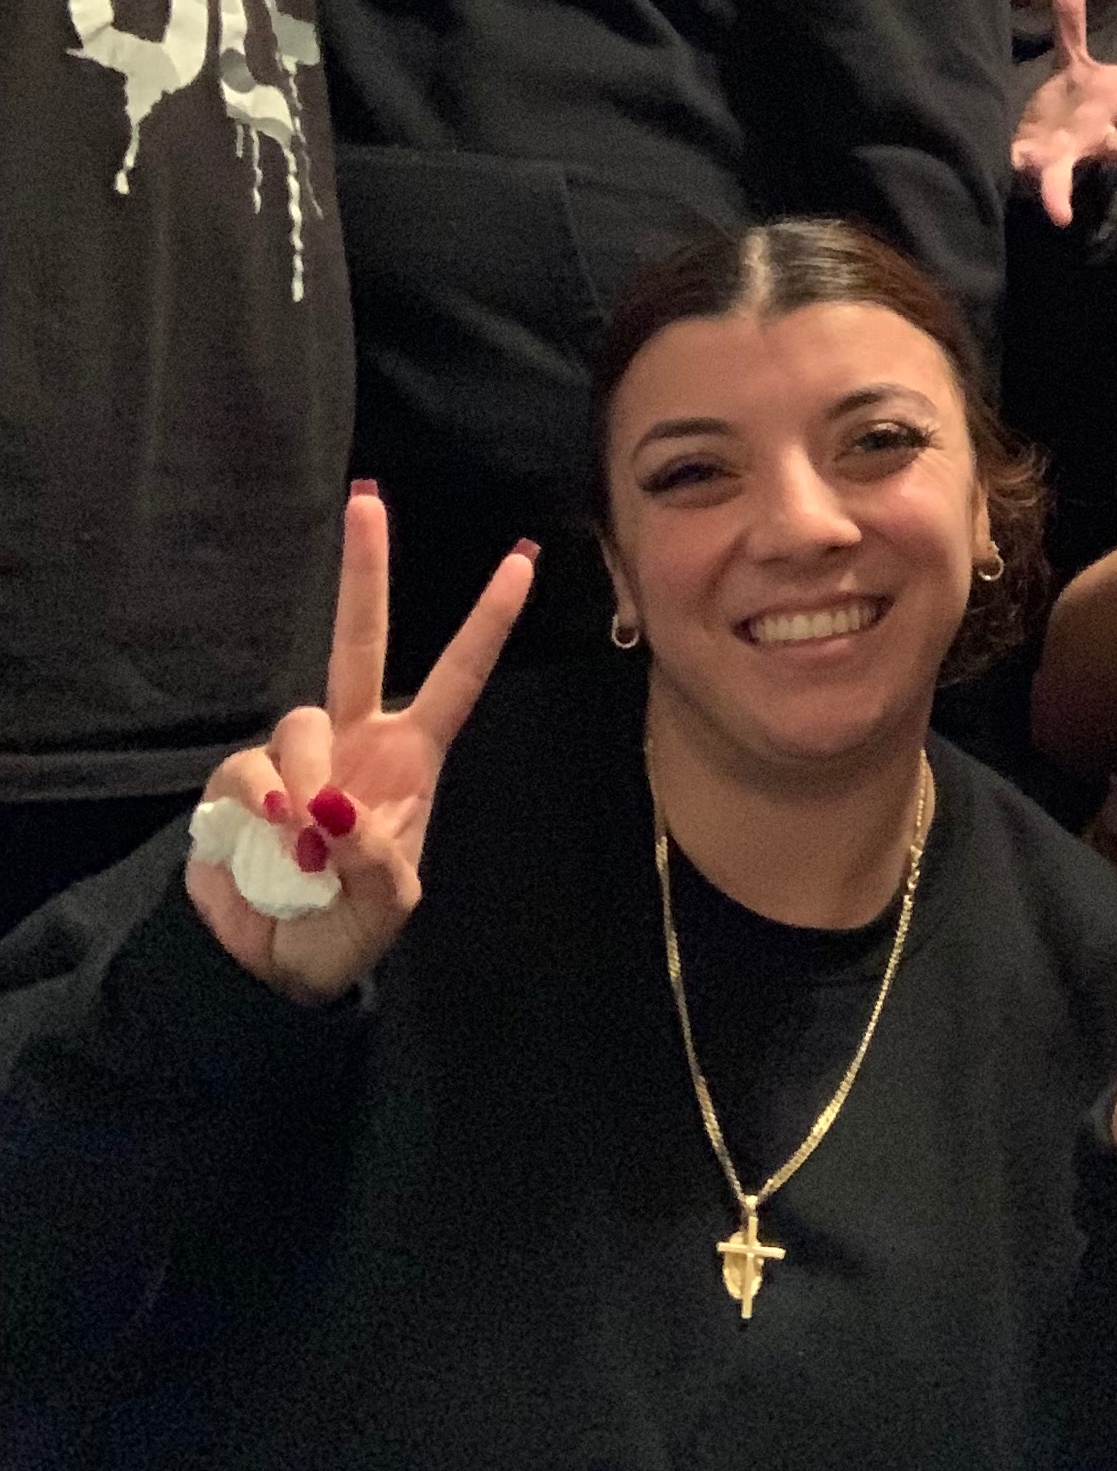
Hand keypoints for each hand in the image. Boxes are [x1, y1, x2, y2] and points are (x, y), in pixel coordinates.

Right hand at [184, 488, 532, 1005]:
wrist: (271, 970)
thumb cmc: (344, 931)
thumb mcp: (387, 906)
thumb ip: (377, 861)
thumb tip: (335, 813)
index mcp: (409, 759)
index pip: (457, 677)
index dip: (486, 622)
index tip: (523, 561)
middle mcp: (353, 742)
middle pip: (359, 640)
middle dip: (364, 570)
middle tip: (368, 500)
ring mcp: (294, 757)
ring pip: (302, 722)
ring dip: (307, 778)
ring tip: (307, 840)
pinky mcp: (238, 783)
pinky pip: (248, 767)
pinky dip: (261, 800)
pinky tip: (271, 836)